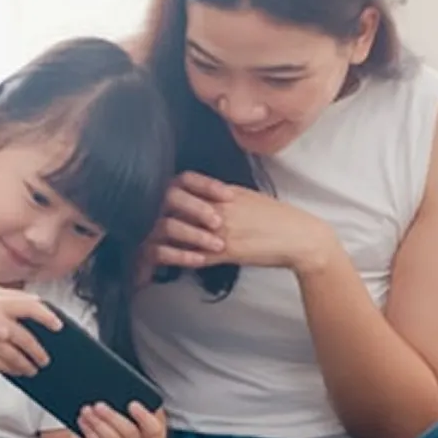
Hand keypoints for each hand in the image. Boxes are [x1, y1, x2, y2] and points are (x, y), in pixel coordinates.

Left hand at [141, 172, 334, 274]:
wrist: (300, 239)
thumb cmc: (276, 216)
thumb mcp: (248, 196)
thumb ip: (222, 193)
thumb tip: (201, 192)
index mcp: (225, 192)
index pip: (186, 181)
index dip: (167, 185)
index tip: (155, 190)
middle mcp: (219, 209)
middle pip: (174, 202)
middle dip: (154, 207)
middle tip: (137, 211)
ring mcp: (220, 232)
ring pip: (178, 231)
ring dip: (158, 234)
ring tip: (141, 236)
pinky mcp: (225, 253)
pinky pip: (192, 256)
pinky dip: (174, 256)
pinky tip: (160, 256)